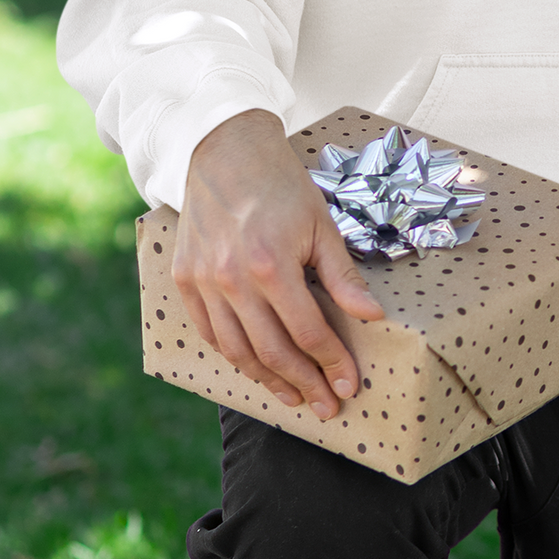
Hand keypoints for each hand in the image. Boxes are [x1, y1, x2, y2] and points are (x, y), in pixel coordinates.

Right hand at [173, 109, 383, 419]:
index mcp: (270, 265)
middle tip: (327, 406)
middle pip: (272, 352)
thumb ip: (342, 276)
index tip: (350, 385)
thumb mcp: (322, 225)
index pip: (308, 332)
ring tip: (295, 397)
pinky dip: (234, 356)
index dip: (332, 363)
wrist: (223, 151)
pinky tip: (257, 369)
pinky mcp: (185, 280)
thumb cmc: (280, 185)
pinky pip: (210, 333)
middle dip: (305, 384)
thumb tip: (372, 316)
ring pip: (238, 351)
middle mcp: (231, 280)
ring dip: (268, 381)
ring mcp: (203, 282)